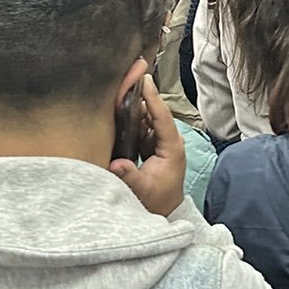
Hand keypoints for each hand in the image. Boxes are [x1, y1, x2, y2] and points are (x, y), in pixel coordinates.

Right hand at [111, 76, 186, 217]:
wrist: (165, 209)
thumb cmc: (157, 200)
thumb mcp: (144, 191)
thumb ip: (130, 177)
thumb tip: (116, 164)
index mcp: (172, 148)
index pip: (162, 117)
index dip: (153, 98)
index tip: (144, 79)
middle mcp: (169, 140)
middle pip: (154, 113)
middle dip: (140, 96)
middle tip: (125, 79)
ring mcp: (161, 142)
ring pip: (147, 118)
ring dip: (134, 106)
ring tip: (118, 89)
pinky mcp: (152, 145)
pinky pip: (141, 126)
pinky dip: (131, 118)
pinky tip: (117, 109)